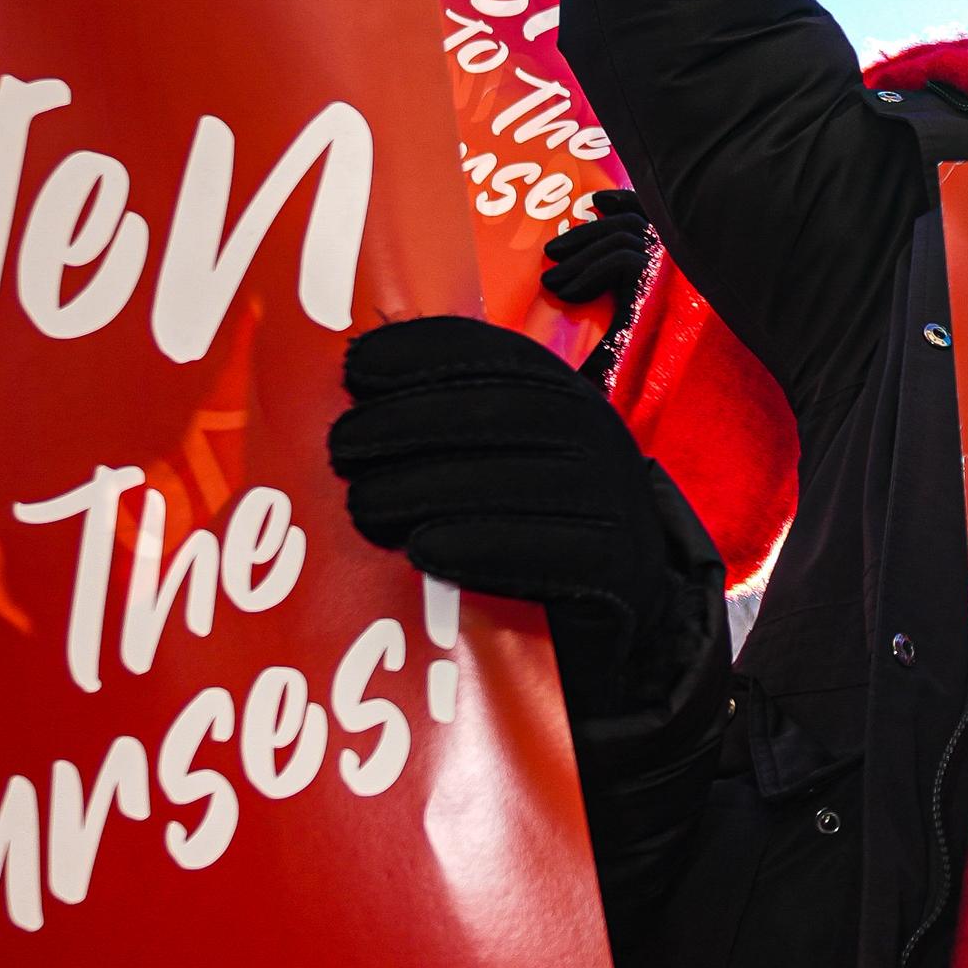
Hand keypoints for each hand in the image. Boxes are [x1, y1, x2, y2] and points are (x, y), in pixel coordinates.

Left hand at [329, 316, 725, 719]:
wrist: (628, 612)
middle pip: (497, 414)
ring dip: (425, 488)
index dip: (423, 355)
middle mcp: (595, 436)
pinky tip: (423, 550)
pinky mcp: (618, 568)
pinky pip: (544, 553)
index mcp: (563, 397)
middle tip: (340, 449)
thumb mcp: (506, 465)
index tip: (354, 369)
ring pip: (512, 482)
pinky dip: (477, 548)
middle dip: (406, 423)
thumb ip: (450, 430)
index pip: (494, 357)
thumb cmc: (540, 531)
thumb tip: (348, 391)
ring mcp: (613, 500)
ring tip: (364, 506)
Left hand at [539, 187, 658, 367]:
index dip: (626, 201)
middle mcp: (672, 274)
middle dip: (587, 232)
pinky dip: (588, 272)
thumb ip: (602, 265)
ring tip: (552, 283)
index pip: (652, 217)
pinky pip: (621, 259)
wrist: (594, 396)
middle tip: (551, 253)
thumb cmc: (595, 359)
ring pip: (623, 237)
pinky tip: (567, 293)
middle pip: (632, 222)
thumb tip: (595, 219)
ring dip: (580, 255)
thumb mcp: (599, 305)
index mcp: (663, 274)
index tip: (596, 203)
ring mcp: (668, 282)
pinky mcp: (658, 293)